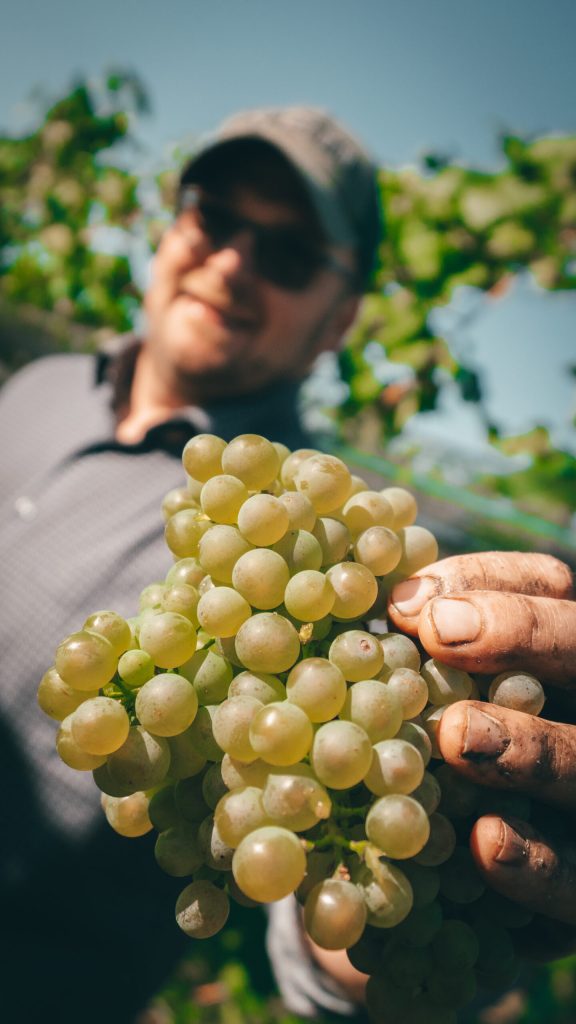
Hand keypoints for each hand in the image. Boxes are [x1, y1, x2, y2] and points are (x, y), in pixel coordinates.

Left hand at [388, 551, 575, 957]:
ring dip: (530, 745)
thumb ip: (431, 643)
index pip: (547, 587)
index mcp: (557, 648)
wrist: (484, 887)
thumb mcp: (439, 689)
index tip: (414, 605)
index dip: (489, 584)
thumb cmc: (444, 746)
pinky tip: (486, 841)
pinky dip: (539, 862)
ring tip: (457, 736)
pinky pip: (575, 875)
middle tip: (441, 635)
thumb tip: (401, 604)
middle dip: (521, 632)